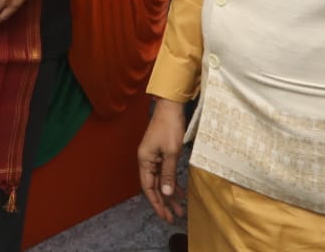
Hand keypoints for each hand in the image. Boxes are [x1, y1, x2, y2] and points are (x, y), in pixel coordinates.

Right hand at [138, 99, 187, 222]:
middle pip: (154, 186)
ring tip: (178, 209)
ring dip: (169, 195)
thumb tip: (167, 193)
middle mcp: (147, 160)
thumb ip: (168, 173)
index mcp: (145, 160)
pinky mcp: (162, 154)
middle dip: (163, 202)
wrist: (170, 108)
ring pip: (161, 181)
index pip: (148, 187)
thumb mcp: (171, 152)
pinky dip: (172, 183)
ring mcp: (154, 157)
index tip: (164, 215)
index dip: (156, 202)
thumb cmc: (169, 127)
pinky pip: (165, 173)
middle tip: (172, 217)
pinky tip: (179, 192)